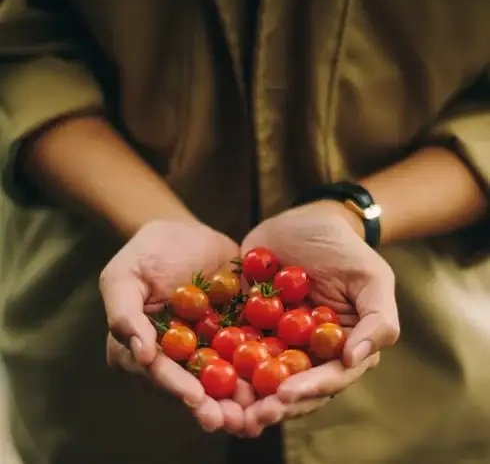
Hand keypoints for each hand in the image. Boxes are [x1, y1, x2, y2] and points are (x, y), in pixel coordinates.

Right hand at [100, 220, 254, 433]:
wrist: (189, 234)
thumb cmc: (149, 252)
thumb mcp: (124, 275)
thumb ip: (123, 312)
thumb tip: (140, 353)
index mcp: (144, 349)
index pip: (158, 373)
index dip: (175, 387)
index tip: (195, 398)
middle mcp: (176, 357)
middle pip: (192, 388)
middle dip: (212, 407)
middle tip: (231, 421)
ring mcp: (207, 349)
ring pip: (222, 381)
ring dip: (240, 401)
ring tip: (258, 415)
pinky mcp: (234, 336)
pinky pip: (248, 356)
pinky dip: (262, 371)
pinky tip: (279, 382)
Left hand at [240, 201, 398, 435]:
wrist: (307, 220)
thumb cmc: (345, 249)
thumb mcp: (372, 279)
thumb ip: (378, 320)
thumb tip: (355, 360)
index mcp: (339, 348)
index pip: (328, 378)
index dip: (309, 390)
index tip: (285, 396)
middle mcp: (307, 350)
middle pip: (291, 385)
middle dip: (272, 403)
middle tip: (251, 415)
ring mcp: (275, 338)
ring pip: (260, 373)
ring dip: (244, 393)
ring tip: (225, 406)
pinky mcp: (248, 321)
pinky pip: (233, 343)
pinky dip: (221, 358)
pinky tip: (205, 368)